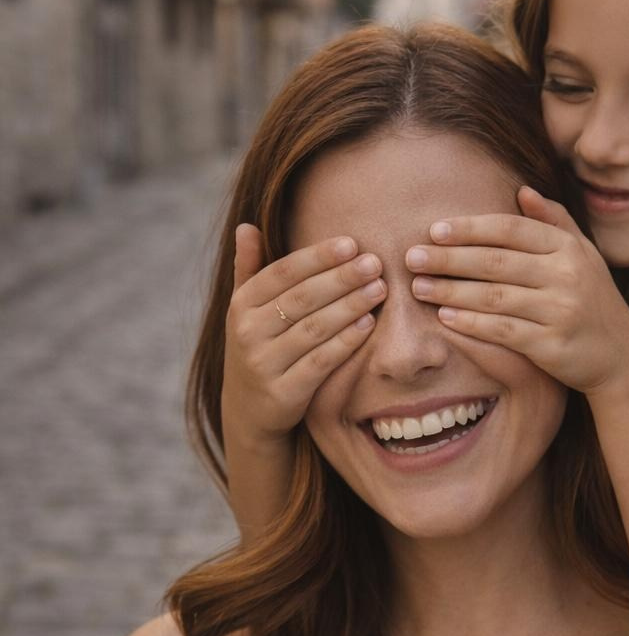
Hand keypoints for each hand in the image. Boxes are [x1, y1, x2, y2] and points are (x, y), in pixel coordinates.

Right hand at [222, 224, 386, 445]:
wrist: (249, 409)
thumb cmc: (258, 346)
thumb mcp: (246, 309)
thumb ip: (249, 269)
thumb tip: (246, 225)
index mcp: (241, 305)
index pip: (283, 272)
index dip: (318, 257)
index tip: (352, 243)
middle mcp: (248, 332)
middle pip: (302, 298)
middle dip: (342, 278)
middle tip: (375, 264)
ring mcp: (264, 363)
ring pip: (314, 328)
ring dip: (350, 306)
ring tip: (379, 289)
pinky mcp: (285, 392)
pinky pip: (321, 362)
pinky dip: (346, 342)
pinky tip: (368, 325)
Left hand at [406, 186, 628, 393]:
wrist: (620, 357)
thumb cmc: (593, 301)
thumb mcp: (582, 256)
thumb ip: (554, 221)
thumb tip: (521, 191)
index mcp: (567, 248)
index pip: (510, 230)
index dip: (470, 229)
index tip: (434, 230)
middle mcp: (566, 275)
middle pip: (495, 261)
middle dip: (449, 258)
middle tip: (411, 257)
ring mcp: (560, 310)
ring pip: (493, 296)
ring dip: (451, 290)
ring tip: (419, 287)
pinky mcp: (551, 345)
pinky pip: (502, 330)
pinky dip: (470, 323)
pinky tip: (444, 317)